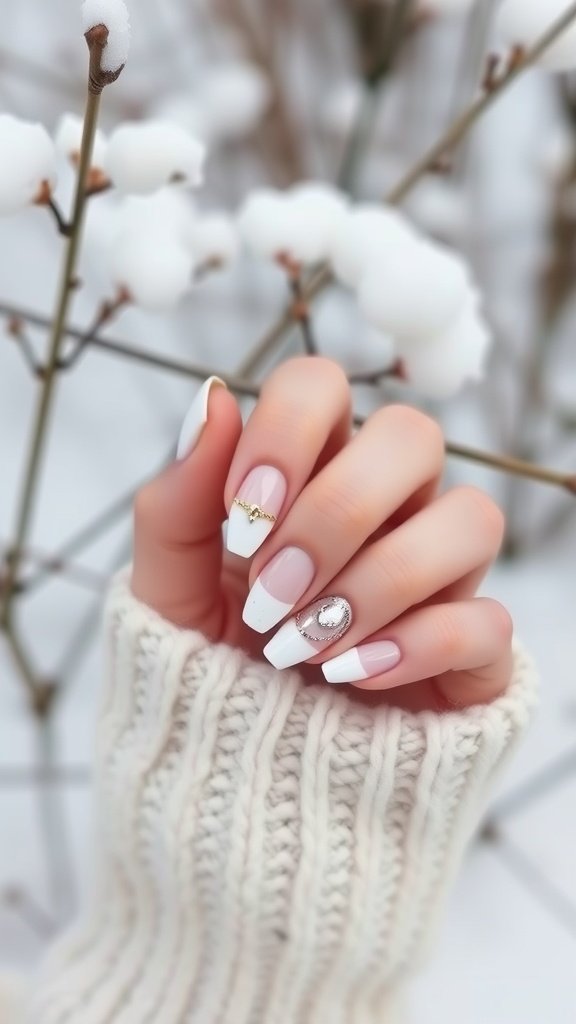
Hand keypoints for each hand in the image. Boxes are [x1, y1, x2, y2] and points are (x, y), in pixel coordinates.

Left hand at [132, 357, 512, 711]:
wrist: (241, 770)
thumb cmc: (209, 663)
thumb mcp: (168, 589)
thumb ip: (177, 499)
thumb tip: (212, 397)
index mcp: (310, 474)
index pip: (323, 385)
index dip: (288, 431)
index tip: (244, 514)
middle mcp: (388, 508)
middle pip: (413, 435)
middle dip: (336, 512)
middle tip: (272, 589)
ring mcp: (438, 576)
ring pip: (471, 518)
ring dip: (377, 581)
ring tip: (303, 646)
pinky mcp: (472, 651)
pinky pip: (486, 620)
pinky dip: (415, 645)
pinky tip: (350, 676)